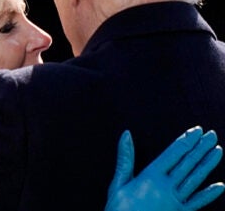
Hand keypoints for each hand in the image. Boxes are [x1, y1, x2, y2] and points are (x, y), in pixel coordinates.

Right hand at [106, 127, 223, 210]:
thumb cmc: (118, 209)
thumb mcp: (118, 182)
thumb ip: (125, 158)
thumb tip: (126, 134)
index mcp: (150, 176)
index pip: (173, 153)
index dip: (186, 141)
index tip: (196, 130)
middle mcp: (166, 187)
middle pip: (187, 163)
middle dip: (200, 148)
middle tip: (212, 135)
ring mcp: (175, 201)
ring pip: (195, 179)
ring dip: (207, 165)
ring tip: (218, 151)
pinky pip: (198, 203)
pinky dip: (209, 195)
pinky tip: (221, 186)